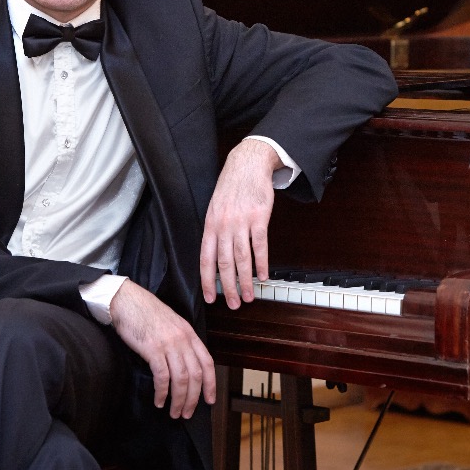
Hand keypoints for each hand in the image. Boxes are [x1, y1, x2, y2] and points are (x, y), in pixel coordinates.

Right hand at [109, 280, 215, 417]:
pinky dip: (162, 392)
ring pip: (181, 379)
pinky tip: (159, 401)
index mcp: (189, 333)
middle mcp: (183, 339)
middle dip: (194, 398)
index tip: (209, 400)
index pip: (207, 362)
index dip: (211, 384)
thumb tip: (183, 366)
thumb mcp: (171, 324)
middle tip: (187, 413)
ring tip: (173, 412)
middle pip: (196, 375)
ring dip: (179, 400)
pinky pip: (162, 377)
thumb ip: (180, 342)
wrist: (126, 300)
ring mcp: (169, 344)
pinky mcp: (153, 349)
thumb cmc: (145, 313)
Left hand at [200, 138, 281, 308]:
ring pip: (242, 258)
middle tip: (234, 304)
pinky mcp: (258, 218)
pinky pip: (260, 246)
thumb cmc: (231, 187)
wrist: (247, 164)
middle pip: (225, 263)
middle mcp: (223, 226)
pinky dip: (262, 263)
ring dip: (246, 280)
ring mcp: (241, 222)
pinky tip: (263, 276)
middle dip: (229, 287)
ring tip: (249, 296)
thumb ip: (215, 231)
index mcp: (210, 225)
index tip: (211, 298)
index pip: (206, 259)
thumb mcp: (215, 208)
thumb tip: (215, 257)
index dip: (207, 281)